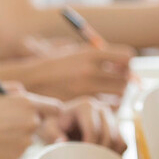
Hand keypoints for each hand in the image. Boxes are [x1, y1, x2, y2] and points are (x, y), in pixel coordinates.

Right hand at [0, 84, 62, 158]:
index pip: (56, 108)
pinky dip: (9, 145)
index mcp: (28, 104)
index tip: (43, 112)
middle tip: (7, 121)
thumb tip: (26, 95)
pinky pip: (18, 148)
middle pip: (41, 123)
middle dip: (29, 121)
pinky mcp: (16, 156)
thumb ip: (15, 89)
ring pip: (29, 137)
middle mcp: (31, 123)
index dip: (50, 110)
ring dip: (18, 134)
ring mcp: (24, 142)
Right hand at [6, 42, 134, 99]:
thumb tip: (127, 61)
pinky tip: (98, 104)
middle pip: (126, 78)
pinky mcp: (81, 104)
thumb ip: (99, 55)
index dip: (127, 63)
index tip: (121, 66)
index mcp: (89, 53)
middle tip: (116, 82)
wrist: (31, 80)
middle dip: (125, 81)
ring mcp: (85, 89)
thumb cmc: (54, 64)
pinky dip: (108, 107)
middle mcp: (89, 70)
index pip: (127, 56)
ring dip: (118, 96)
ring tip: (108, 94)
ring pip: (120, 96)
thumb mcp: (75, 51)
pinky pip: (106, 108)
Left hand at [58, 96, 126, 152]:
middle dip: (98, 153)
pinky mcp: (117, 128)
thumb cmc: (53, 128)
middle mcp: (101, 108)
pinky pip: (122, 144)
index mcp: (86, 106)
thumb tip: (62, 141)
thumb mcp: (47, 129)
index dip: (88, 147)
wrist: (61, 127)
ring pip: (117, 140)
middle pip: (108, 136)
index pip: (93, 130)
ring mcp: (111, 117)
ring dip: (107, 156)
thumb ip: (52, 134)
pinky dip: (114, 155)